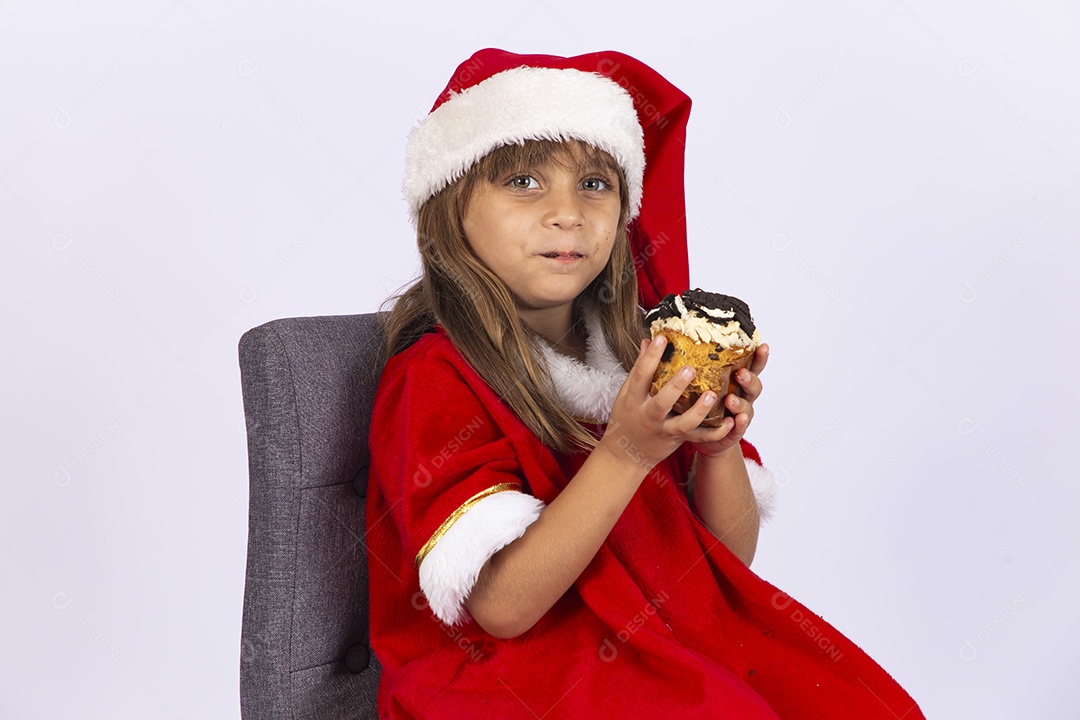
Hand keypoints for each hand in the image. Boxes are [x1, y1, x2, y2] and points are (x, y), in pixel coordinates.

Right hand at [599, 335, 743, 471]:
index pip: (640, 375)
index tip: (661, 338)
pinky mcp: (679, 440)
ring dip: (699, 411)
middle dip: (675, 386)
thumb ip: (638, 369)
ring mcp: (665, 430)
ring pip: (684, 423)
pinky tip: (729, 421)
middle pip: (662, 402)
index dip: (650, 357)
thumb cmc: (626, 419)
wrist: (626, 455)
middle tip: (690, 369)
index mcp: (633, 400)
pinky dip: (716, 432)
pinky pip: (699, 438)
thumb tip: (646, 341)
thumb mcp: (626, 394)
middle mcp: (649, 416)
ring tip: (711, 395)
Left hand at [692, 343, 767, 458]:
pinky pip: (739, 429)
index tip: (763, 346)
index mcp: (738, 381)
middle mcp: (743, 397)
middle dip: (749, 379)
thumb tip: (684, 337)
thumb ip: (702, 365)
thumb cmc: (704, 402)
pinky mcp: (733, 432)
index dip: (760, 358)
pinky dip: (739, 425)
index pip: (753, 367)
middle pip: (754, 386)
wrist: (705, 436)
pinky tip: (737, 420)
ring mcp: (740, 415)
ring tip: (730, 400)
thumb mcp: (705, 382)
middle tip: (739, 374)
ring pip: (747, 408)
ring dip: (740, 404)